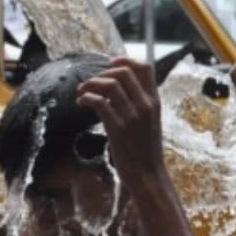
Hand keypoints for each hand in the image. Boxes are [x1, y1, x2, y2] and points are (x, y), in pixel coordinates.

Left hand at [76, 57, 165, 186]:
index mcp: (154, 101)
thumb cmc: (145, 150)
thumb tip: (119, 90)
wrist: (148, 175)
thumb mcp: (149, 122)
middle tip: (90, 84)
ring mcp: (132, 116)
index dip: (125, 60)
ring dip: (90, 84)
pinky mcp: (117, 128)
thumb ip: (139, 105)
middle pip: (123, 72)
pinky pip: (99, 102)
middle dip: (102, 73)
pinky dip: (86, 98)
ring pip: (109, 84)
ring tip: (81, 92)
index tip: (109, 64)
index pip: (145, 67)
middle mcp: (145, 105)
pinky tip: (81, 103)